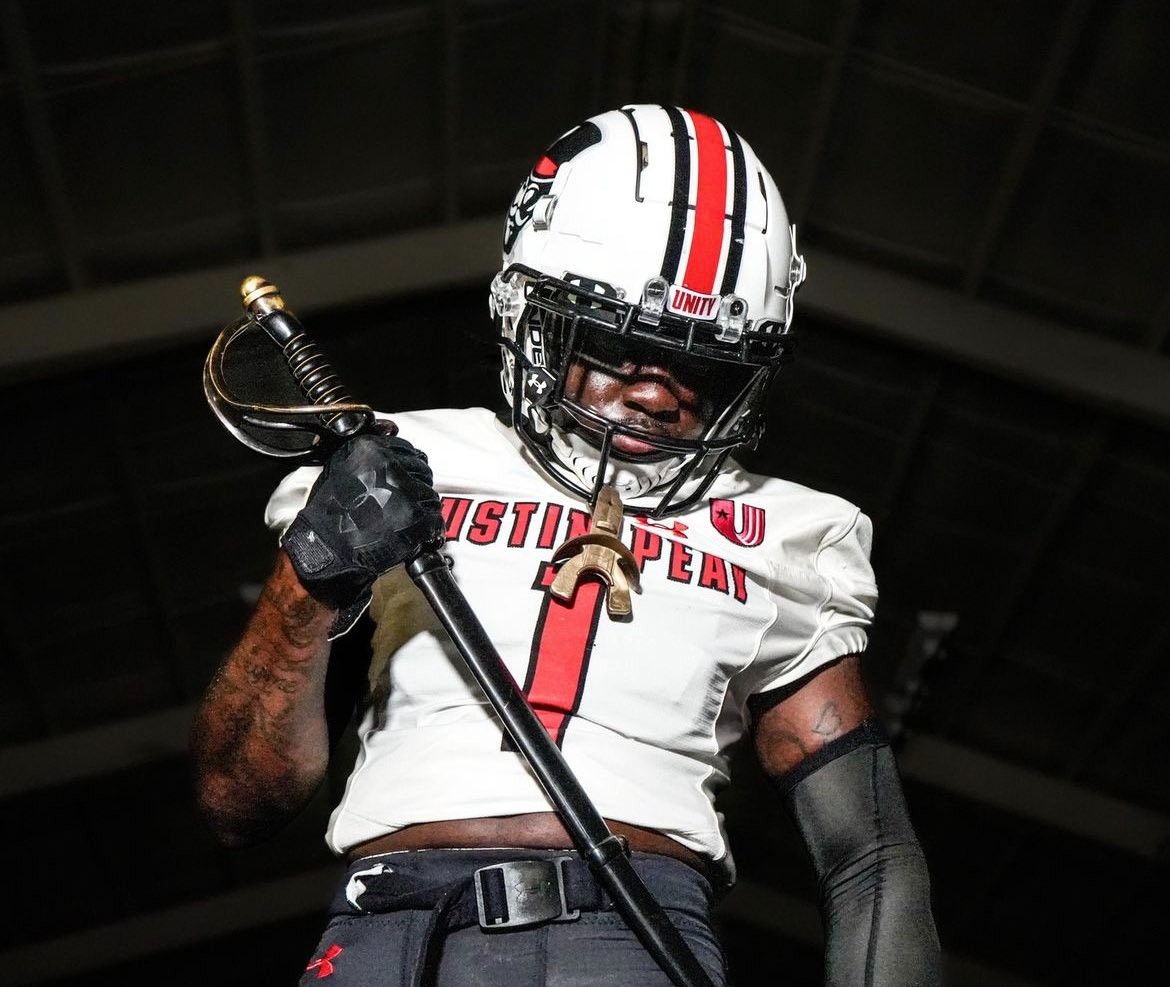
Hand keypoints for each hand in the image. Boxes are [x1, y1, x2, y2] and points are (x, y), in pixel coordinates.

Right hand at [281, 433, 443, 607]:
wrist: (325, 547)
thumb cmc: (330, 514)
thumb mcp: (343, 469)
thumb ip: (372, 458)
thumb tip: (394, 449)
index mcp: (372, 450)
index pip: (411, 452)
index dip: (410, 469)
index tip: (408, 479)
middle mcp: (390, 467)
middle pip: (424, 473)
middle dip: (417, 489)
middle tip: (404, 504)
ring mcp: (404, 492)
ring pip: (431, 497)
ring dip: (423, 511)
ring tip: (405, 521)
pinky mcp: (414, 517)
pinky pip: (435, 520)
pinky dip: (430, 531)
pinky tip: (416, 535)